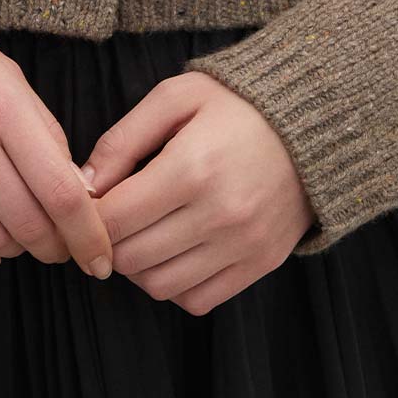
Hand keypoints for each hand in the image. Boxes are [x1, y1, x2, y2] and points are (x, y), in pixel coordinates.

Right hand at [0, 16, 115, 282]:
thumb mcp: (9, 79)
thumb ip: (46, 135)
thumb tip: (80, 195)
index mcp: (4, 106)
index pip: (61, 192)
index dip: (87, 235)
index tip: (100, 259)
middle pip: (28, 224)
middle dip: (54, 248)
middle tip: (61, 248)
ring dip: (15, 250)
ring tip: (20, 238)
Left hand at [78, 70, 315, 312]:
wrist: (313, 123)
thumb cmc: (236, 104)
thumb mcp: (176, 97)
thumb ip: (123, 139)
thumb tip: (84, 184)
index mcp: (191, 168)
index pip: (115, 219)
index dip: (88, 217)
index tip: (88, 205)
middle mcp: (218, 214)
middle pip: (131, 258)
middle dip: (109, 243)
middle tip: (112, 220)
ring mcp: (242, 245)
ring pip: (160, 286)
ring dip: (138, 268)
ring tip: (142, 235)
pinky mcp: (260, 264)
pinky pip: (197, 300)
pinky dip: (175, 285)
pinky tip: (174, 252)